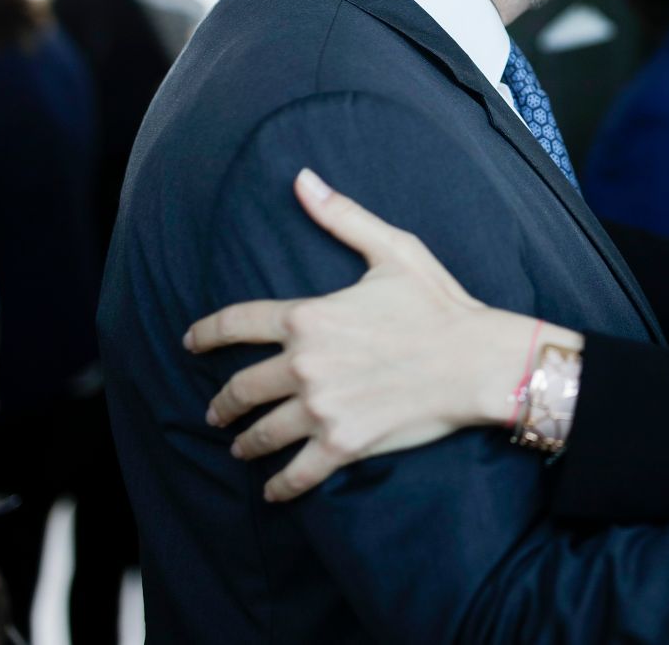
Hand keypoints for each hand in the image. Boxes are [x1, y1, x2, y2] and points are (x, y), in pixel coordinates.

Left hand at [183, 168, 575, 501]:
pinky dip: (279, 486)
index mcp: (309, 317)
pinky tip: (272, 489)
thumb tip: (303, 179)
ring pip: (261, 434)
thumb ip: (342, 217)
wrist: (478, 361)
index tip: (190, 344)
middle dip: (222, 403)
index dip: (205, 334)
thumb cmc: (440, 304)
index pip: (236, 324)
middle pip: (240, 388)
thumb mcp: (393, 250)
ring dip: (244, 443)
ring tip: (239, 447)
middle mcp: (304, 366)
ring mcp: (321, 409)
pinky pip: (297, 474)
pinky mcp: (343, 445)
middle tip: (216, 411)